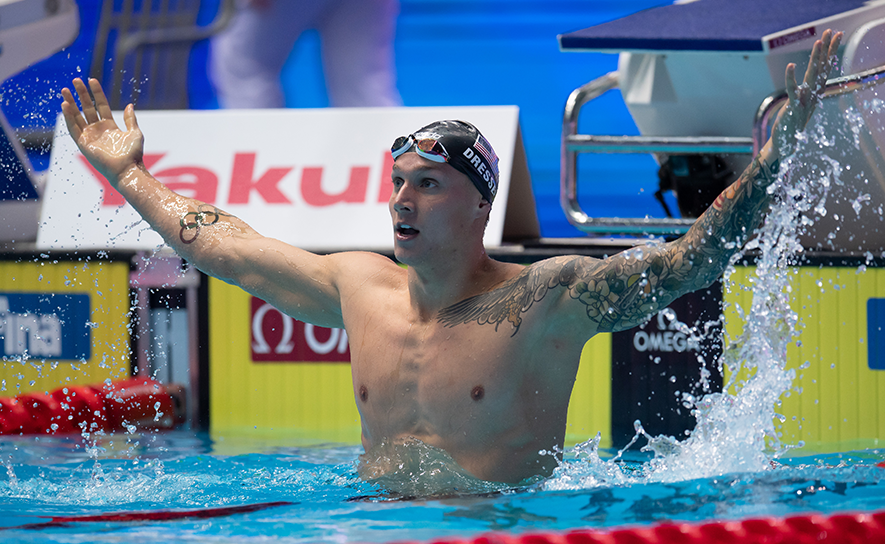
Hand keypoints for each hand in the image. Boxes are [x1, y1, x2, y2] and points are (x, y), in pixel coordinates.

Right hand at [60, 78, 143, 186]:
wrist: (127, 169)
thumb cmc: (133, 154)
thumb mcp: (135, 133)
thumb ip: (130, 119)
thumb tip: (129, 105)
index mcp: (110, 126)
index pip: (101, 105)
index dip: (96, 93)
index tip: (92, 80)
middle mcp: (98, 130)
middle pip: (87, 108)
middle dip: (81, 94)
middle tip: (75, 80)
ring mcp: (89, 136)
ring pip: (77, 116)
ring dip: (70, 103)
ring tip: (65, 90)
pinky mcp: (83, 144)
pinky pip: (73, 128)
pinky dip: (68, 117)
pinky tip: (65, 105)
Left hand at [771, 29, 841, 157]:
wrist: (786, 143)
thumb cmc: (791, 122)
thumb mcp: (801, 102)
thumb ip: (805, 91)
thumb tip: (809, 80)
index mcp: (814, 92)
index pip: (825, 68)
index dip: (830, 51)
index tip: (836, 35)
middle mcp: (812, 94)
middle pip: (822, 68)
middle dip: (827, 49)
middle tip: (832, 31)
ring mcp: (805, 101)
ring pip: (812, 76)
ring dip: (815, 58)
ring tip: (819, 41)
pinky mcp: (793, 108)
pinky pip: (793, 90)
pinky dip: (791, 78)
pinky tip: (791, 66)